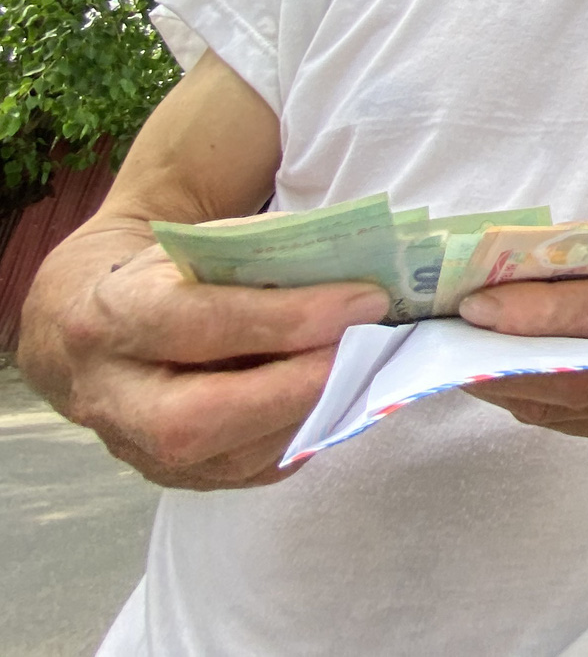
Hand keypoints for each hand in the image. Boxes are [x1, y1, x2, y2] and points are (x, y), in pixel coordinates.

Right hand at [49, 246, 387, 489]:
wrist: (88, 327)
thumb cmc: (165, 276)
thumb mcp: (201, 245)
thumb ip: (267, 256)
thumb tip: (357, 273)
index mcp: (113, 316)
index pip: (200, 324)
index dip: (287, 318)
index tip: (364, 301)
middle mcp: (113, 395)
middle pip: (196, 418)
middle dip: (292, 389)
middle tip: (363, 353)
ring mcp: (135, 448)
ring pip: (228, 457)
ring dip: (309, 414)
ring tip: (363, 370)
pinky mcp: (171, 477)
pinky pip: (247, 472)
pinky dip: (302, 435)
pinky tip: (338, 398)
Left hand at [459, 213, 587, 439]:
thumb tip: (511, 260)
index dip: (544, 312)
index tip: (480, 304)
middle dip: (513, 351)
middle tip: (454, 333)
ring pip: (572, 401)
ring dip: (506, 380)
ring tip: (458, 352)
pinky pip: (568, 418)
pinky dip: (522, 396)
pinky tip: (490, 372)